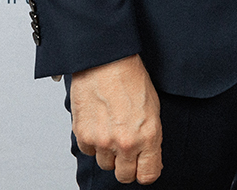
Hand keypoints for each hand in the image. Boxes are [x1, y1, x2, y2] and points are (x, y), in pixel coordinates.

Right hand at [69, 54, 162, 184]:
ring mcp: (102, 141)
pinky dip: (93, 142)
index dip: (146, 171)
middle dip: (127, 165)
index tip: (144, 166)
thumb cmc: (131, 79)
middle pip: (124, 176)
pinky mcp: (83, 135)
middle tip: (127, 148)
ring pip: (105, 164)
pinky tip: (99, 123)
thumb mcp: (153, 109)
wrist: (106, 61)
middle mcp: (125, 143)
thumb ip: (150, 137)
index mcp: (148, 136)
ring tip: (112, 129)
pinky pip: (89, 151)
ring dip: (109, 152)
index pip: (148, 175)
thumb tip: (149, 157)